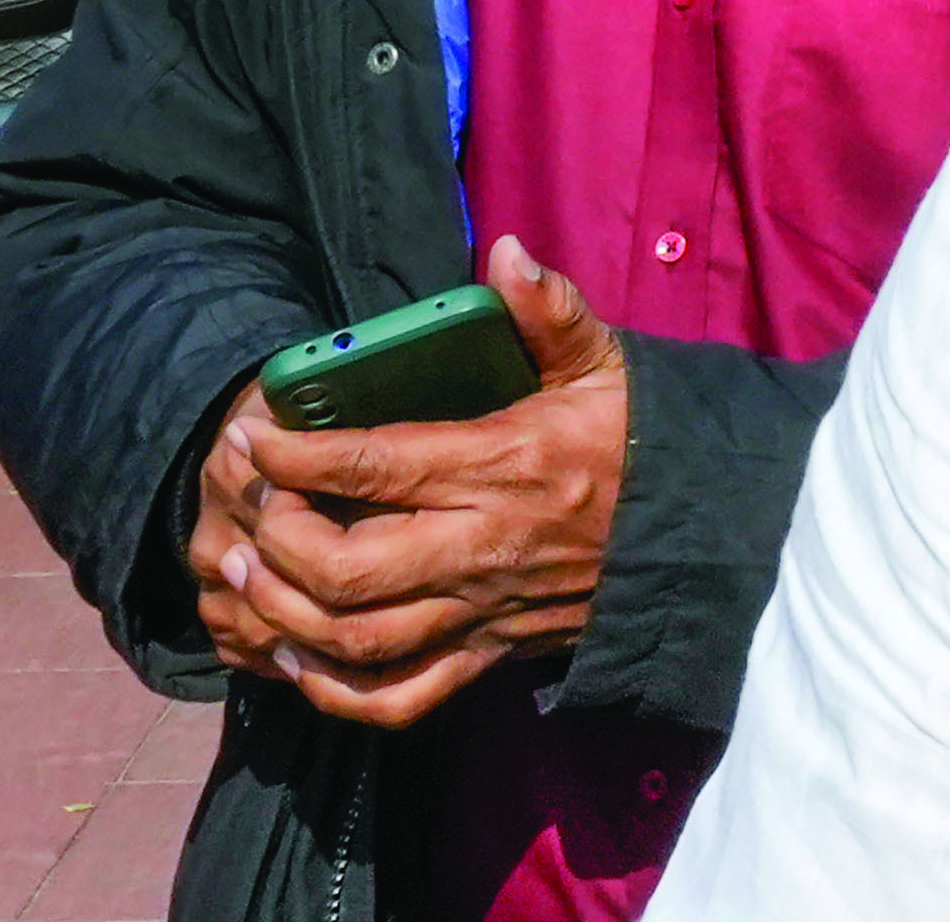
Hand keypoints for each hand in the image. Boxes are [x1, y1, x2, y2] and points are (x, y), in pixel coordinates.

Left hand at [185, 239, 629, 729]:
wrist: (704, 534)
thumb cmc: (641, 440)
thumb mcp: (604, 362)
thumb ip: (548, 309)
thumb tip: (504, 251)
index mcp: (504, 463)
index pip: (377, 464)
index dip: (297, 454)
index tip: (251, 434)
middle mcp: (483, 547)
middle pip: (348, 569)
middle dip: (276, 539)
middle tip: (245, 501)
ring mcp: (482, 612)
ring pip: (358, 639)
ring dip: (285, 613)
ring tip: (244, 572)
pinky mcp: (489, 656)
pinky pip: (397, 697)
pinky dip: (332, 689)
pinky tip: (294, 653)